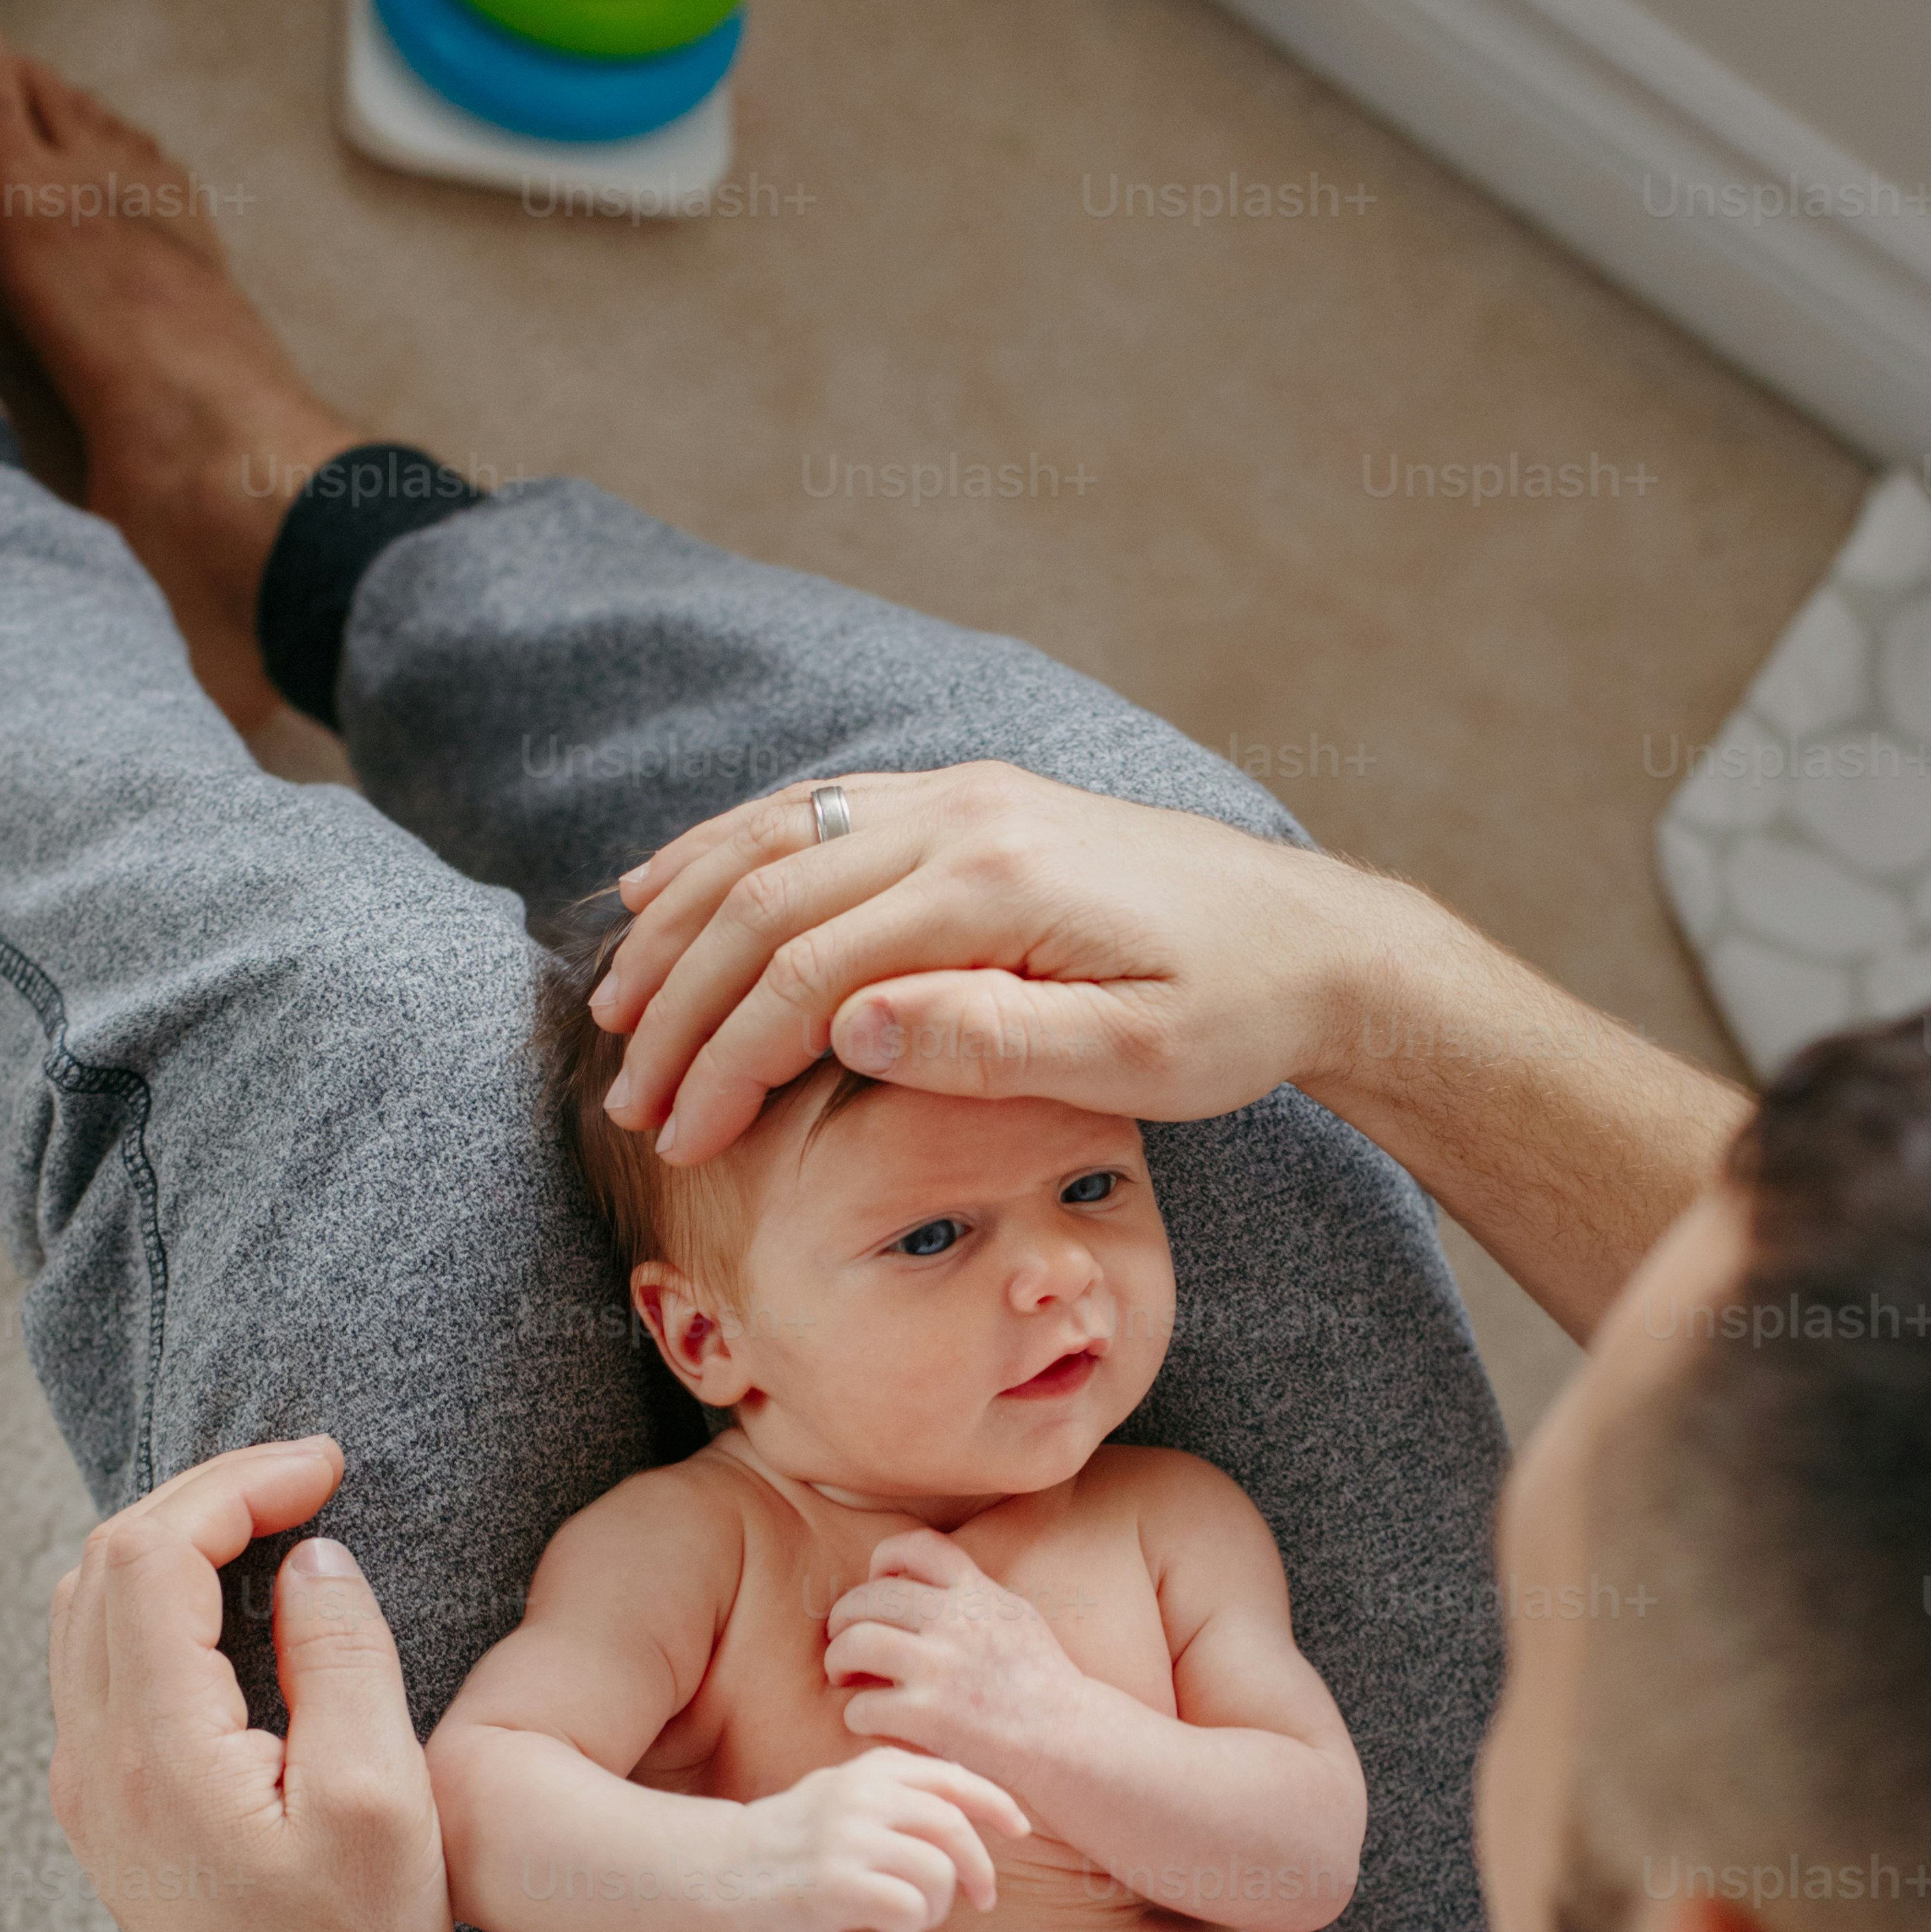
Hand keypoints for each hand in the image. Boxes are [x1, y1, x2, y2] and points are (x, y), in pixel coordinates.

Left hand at [47, 1438, 453, 1931]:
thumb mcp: (383, 1799)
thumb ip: (341, 1659)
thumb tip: (312, 1559)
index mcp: (156, 1754)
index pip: (153, 1555)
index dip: (236, 1484)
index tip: (326, 1467)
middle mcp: (94, 1764)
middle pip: (105, 1563)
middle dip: (204, 1495)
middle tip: (307, 1478)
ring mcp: (89, 1789)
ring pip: (90, 1606)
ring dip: (174, 1542)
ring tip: (274, 1522)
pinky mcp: (108, 1809)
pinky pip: (102, 1661)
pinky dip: (159, 1599)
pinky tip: (236, 1602)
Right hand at [588, 762, 1353, 1154]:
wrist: (1315, 940)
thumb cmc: (1236, 1016)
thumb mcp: (1138, 1061)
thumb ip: (994, 1043)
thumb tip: (847, 1028)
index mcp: (1000, 885)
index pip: (813, 970)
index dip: (730, 1058)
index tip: (681, 1136)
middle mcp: (968, 815)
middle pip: (771, 899)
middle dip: (683, 1003)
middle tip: (626, 1096)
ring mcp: (964, 795)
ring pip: (777, 839)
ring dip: (683, 918)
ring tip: (616, 1003)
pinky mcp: (969, 799)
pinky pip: (819, 810)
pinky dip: (730, 851)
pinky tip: (670, 891)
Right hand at [729, 1745, 1027, 1931]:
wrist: (721, 1869)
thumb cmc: (791, 1839)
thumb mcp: (842, 1793)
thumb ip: (895, 1791)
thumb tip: (967, 1810)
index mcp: (870, 1771)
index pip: (952, 1778)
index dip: (996, 1803)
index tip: (1020, 1827)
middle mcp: (862, 1797)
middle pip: (955, 1828)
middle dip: (980, 1868)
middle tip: (983, 1898)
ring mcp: (848, 1839)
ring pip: (939, 1872)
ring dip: (939, 1904)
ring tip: (913, 1914)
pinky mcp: (835, 1884)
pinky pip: (910, 1907)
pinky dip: (914, 1924)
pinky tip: (892, 1926)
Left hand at [824, 1530, 1091, 1801]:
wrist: (1069, 1741)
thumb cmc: (1042, 1684)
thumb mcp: (1017, 1617)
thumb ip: (972, 1596)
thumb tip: (915, 1580)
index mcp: (978, 1593)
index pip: (917, 1545)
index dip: (884, 1558)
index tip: (878, 1583)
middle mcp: (957, 1622)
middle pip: (868, 1598)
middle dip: (843, 1618)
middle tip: (843, 1641)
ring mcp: (940, 1668)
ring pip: (854, 1645)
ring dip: (838, 1662)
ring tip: (844, 1677)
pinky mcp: (928, 1716)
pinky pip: (860, 1706)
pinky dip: (856, 1715)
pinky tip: (870, 1720)